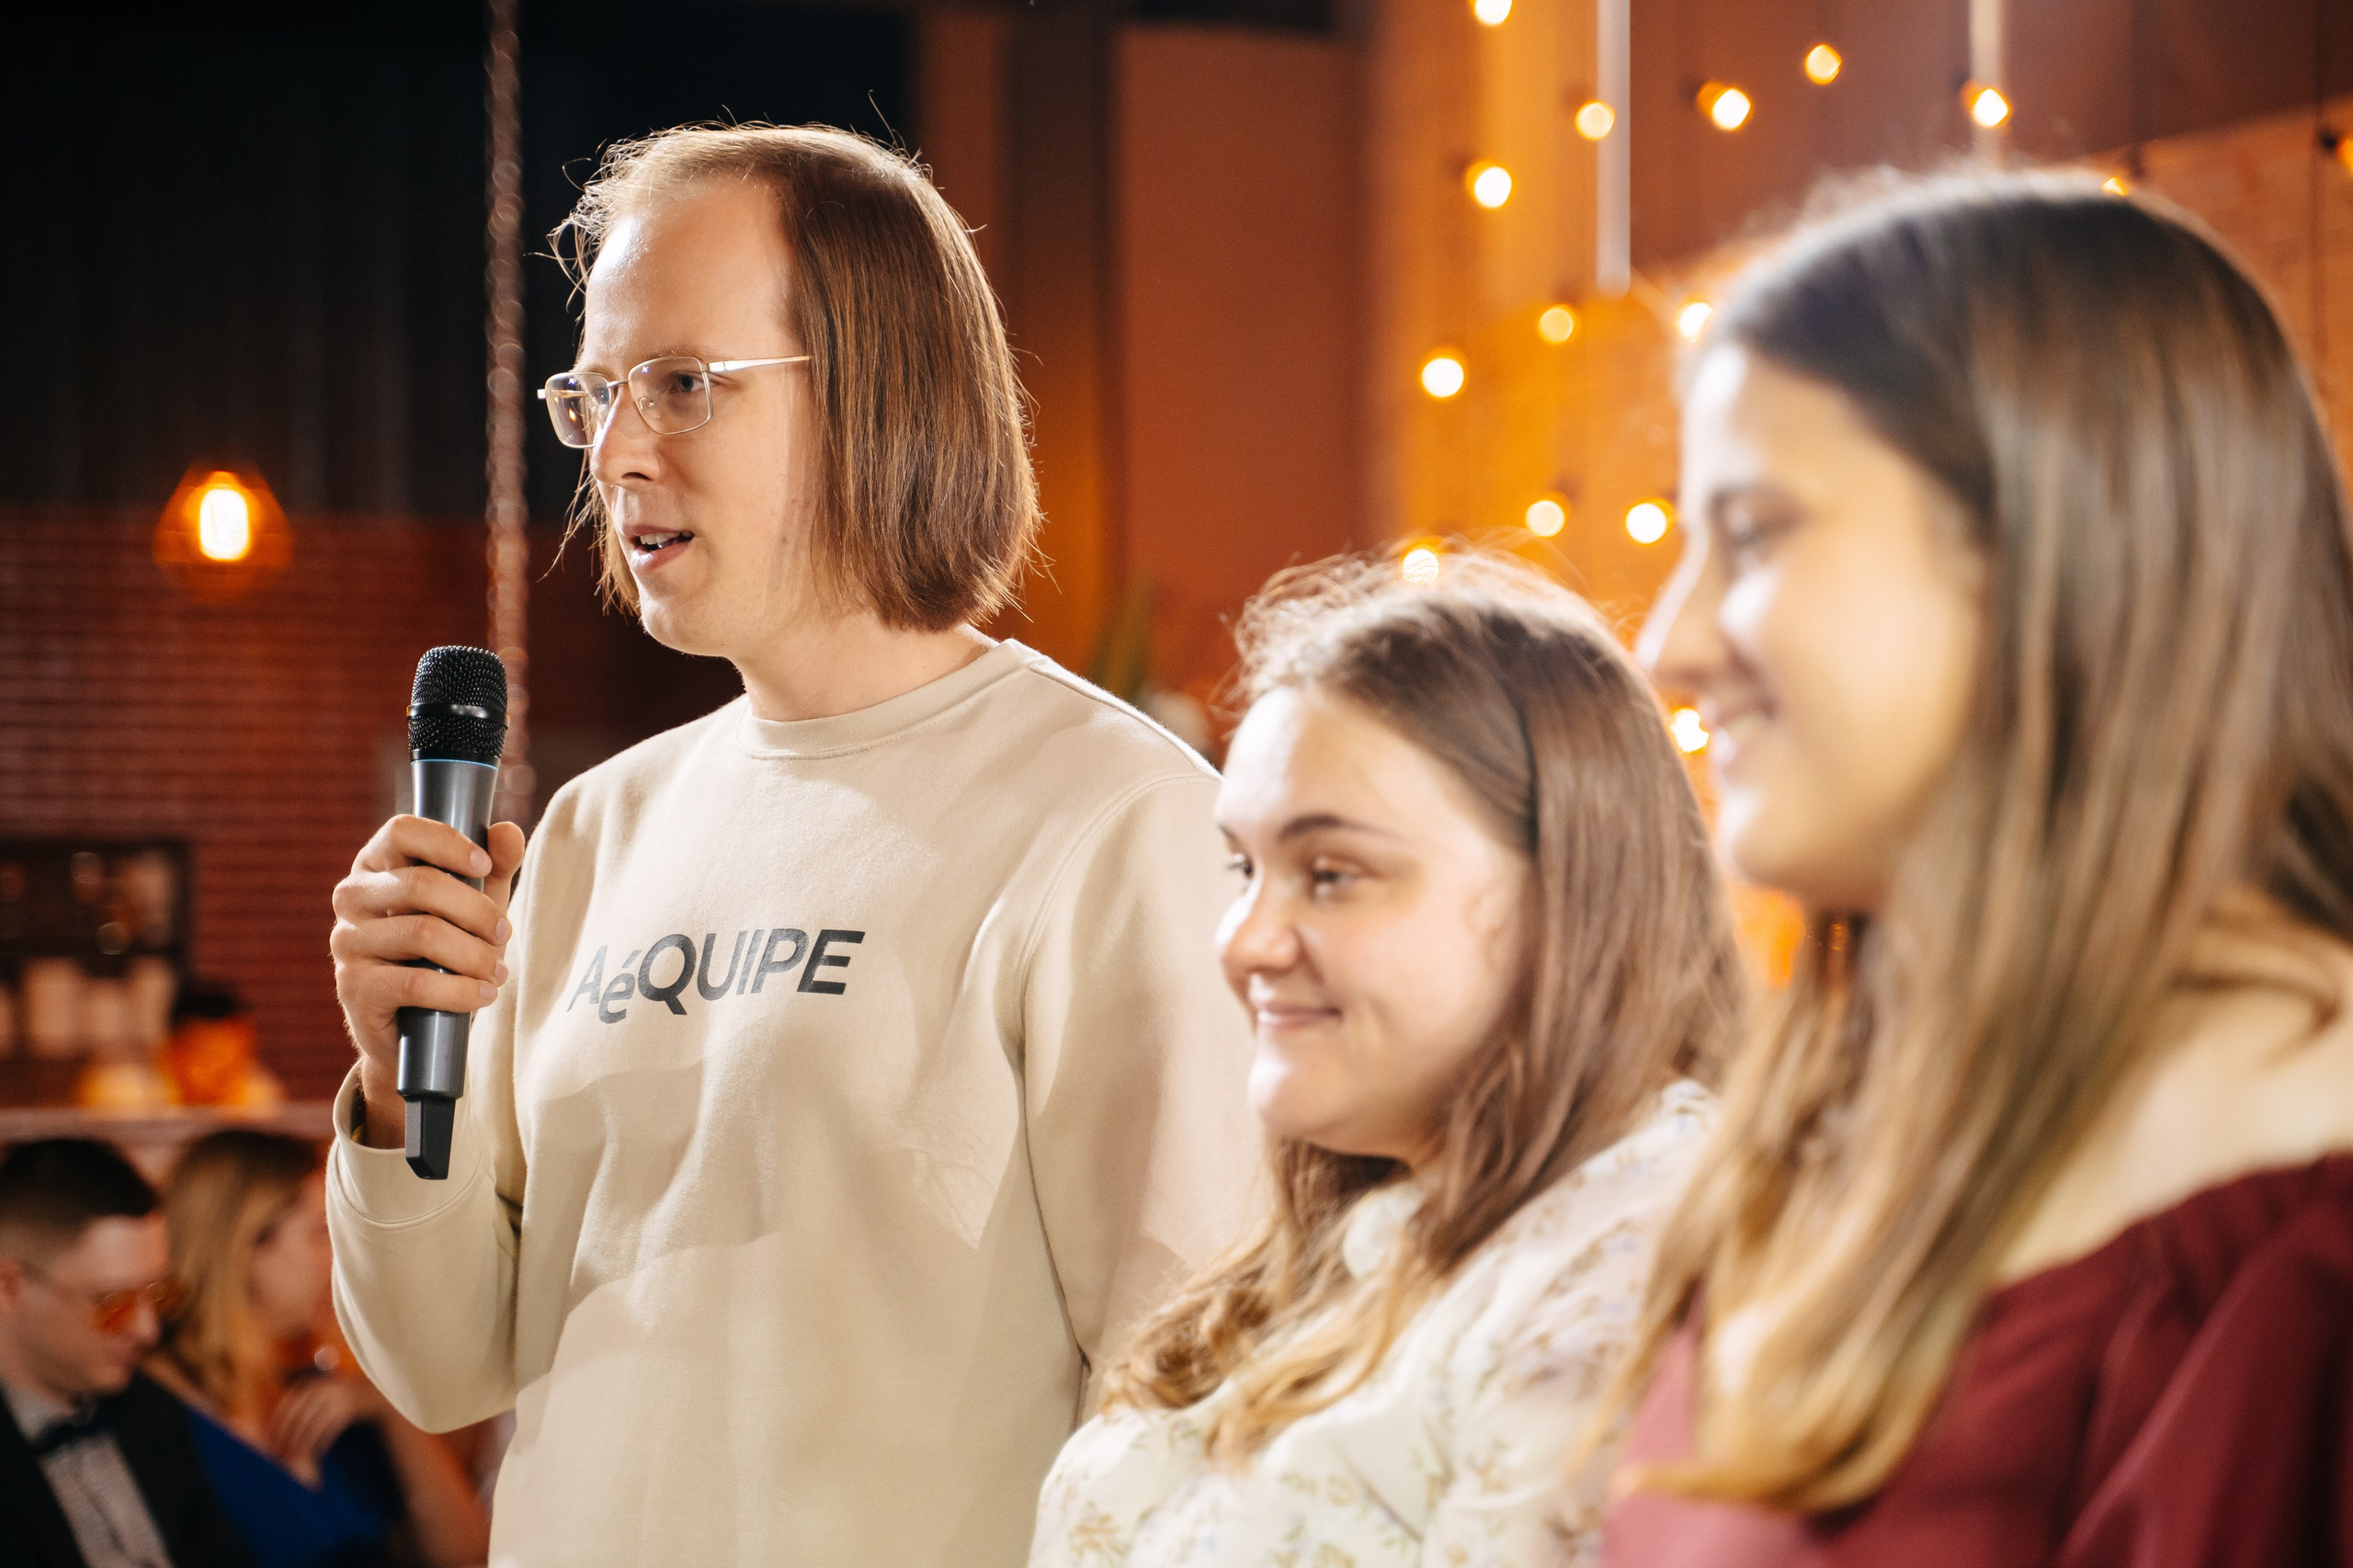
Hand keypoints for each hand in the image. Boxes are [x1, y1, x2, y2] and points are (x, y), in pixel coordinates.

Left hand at [268, 1375, 389, 1474]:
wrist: (372, 1393)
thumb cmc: (338, 1399)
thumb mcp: (318, 1394)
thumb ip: (301, 1404)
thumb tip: (274, 1428)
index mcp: (311, 1385)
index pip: (287, 1407)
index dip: (276, 1425)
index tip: (269, 1442)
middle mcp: (322, 1390)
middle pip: (298, 1419)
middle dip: (287, 1439)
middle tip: (280, 1455)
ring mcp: (336, 1400)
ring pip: (313, 1428)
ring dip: (303, 1446)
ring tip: (297, 1459)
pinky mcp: (347, 1411)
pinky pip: (329, 1432)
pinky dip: (322, 1444)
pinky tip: (319, 1453)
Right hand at [330, 816, 525, 1146]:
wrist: (419, 1029)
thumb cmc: (447, 953)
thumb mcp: (475, 906)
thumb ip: (494, 868)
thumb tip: (508, 832)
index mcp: (375, 864)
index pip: (402, 831)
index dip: (448, 843)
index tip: (484, 865)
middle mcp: (352, 897)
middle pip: (421, 884)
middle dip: (477, 910)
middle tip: (503, 933)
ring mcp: (346, 942)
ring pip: (424, 934)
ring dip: (475, 955)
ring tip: (497, 971)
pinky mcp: (353, 987)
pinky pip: (416, 984)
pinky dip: (461, 991)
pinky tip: (483, 995)